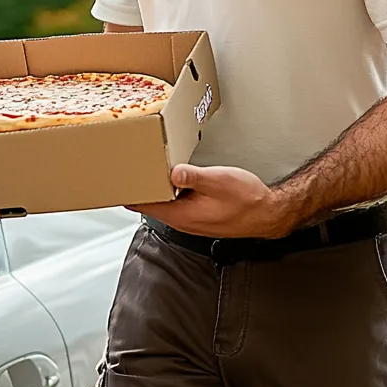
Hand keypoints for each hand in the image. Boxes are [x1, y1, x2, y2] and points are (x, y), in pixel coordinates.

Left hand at [128, 165, 292, 238]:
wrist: (268, 213)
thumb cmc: (247, 200)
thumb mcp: (219, 181)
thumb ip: (194, 176)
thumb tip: (172, 171)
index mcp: (182, 215)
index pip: (145, 205)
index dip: (130, 192)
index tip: (117, 180)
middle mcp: (183, 220)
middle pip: (151, 203)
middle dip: (140, 186)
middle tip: (128, 166)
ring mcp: (191, 218)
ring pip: (164, 202)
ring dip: (155, 187)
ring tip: (145, 167)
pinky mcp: (199, 214)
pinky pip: (176, 201)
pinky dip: (169, 189)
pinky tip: (172, 175)